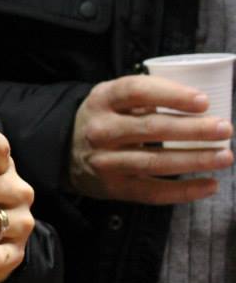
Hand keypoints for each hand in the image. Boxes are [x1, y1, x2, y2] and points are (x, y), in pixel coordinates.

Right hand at [70, 75, 232, 203]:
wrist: (63, 152)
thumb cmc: (103, 120)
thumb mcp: (111, 98)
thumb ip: (144, 96)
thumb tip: (200, 103)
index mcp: (102, 100)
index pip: (136, 91)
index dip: (171, 95)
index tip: (203, 101)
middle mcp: (100, 130)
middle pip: (151, 128)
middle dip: (193, 130)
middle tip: (225, 128)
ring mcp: (105, 161)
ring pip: (154, 162)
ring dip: (194, 159)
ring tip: (224, 155)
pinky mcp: (113, 187)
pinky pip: (152, 191)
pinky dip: (184, 190)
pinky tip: (209, 184)